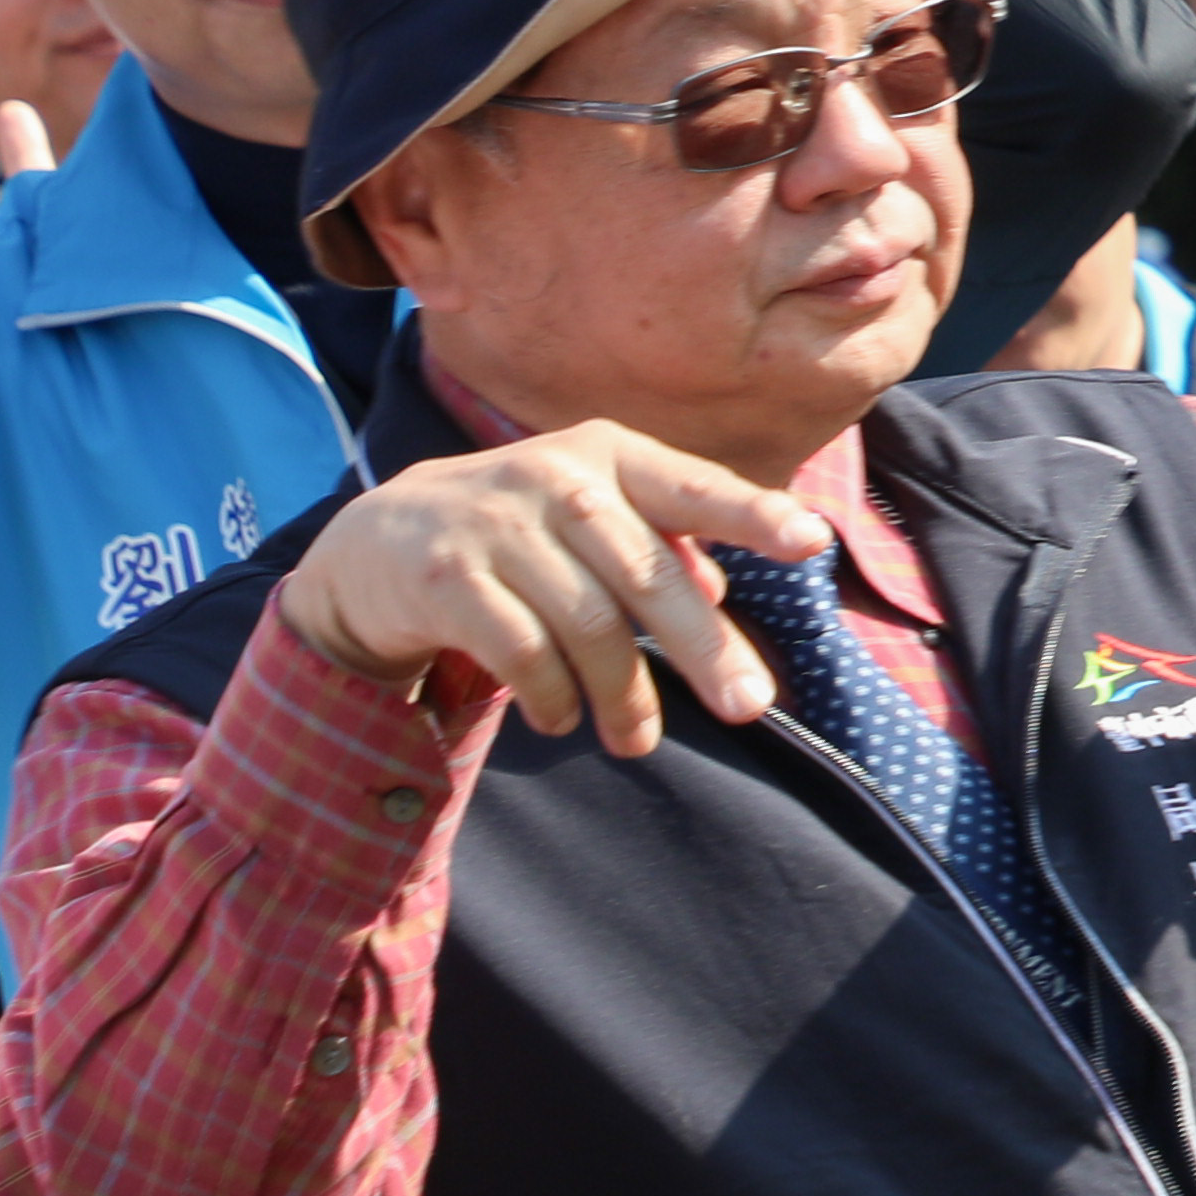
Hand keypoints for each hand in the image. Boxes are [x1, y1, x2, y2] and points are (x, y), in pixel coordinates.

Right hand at [277, 426, 824, 757]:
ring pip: (588, 625)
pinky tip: (561, 717)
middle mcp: (556, 479)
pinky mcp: (447, 579)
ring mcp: (496, 525)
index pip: (693, 486)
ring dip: (622, 695)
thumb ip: (661, 545)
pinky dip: (552, 696)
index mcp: (609, 456)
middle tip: (749, 707)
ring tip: (639, 740)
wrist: (381, 538)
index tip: (814, 541)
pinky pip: (522, 653)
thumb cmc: (527, 532)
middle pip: (647, 575)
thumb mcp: (594, 518)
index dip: (753, 514)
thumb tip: (719, 587)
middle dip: (704, 648)